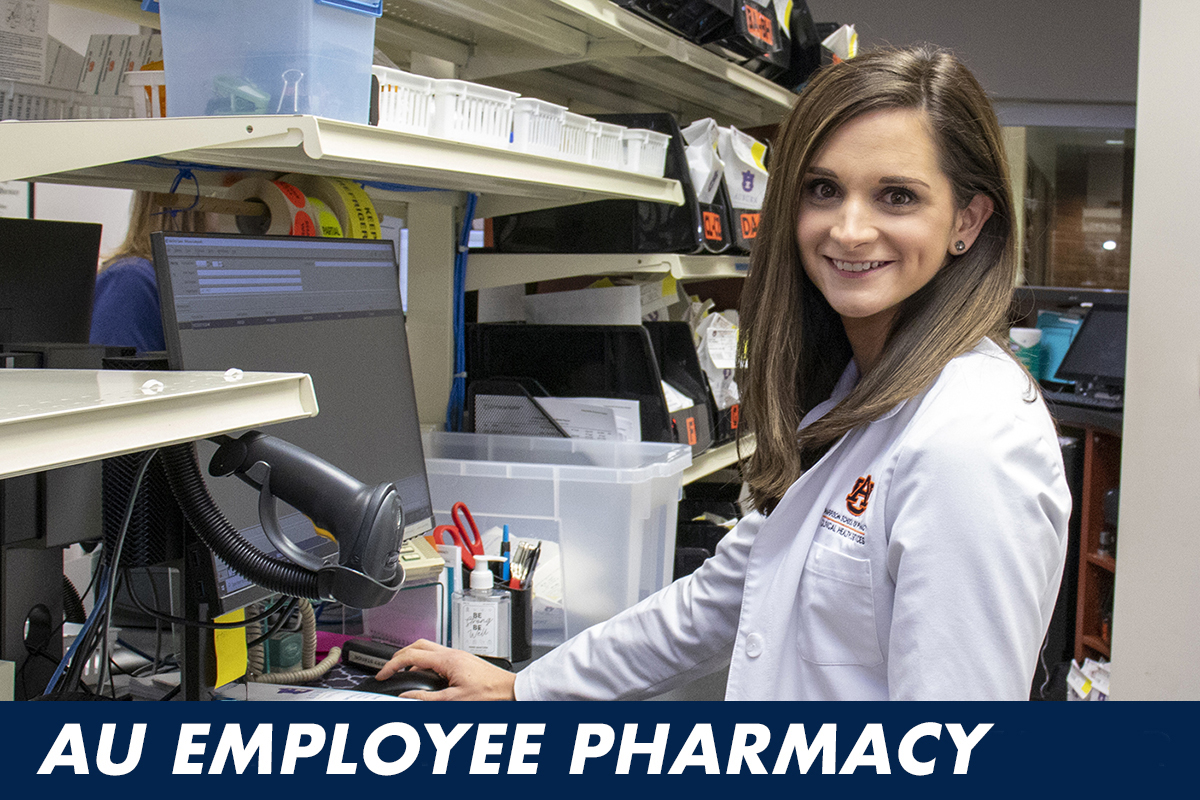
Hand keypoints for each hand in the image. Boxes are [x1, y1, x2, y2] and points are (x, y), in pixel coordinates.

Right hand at [377, 639, 516, 700]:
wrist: (511, 691)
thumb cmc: (490, 695)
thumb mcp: (454, 701)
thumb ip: (427, 699)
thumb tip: (406, 697)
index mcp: (448, 660)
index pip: (411, 655)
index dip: (392, 664)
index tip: (383, 674)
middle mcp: (452, 653)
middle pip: (418, 645)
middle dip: (399, 655)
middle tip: (389, 669)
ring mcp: (457, 655)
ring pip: (428, 648)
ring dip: (412, 658)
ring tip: (403, 673)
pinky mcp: (462, 660)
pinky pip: (437, 656)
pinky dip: (425, 663)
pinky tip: (424, 677)